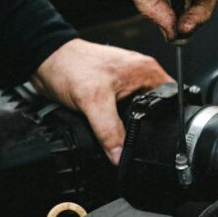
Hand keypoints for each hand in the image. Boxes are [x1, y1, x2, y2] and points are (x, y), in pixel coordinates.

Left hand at [32, 39, 170, 164]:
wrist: (45, 61)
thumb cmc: (70, 66)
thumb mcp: (93, 102)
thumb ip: (110, 131)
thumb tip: (120, 155)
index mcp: (147, 72)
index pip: (172, 100)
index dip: (170, 121)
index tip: (162, 138)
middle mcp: (141, 76)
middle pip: (157, 110)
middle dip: (149, 127)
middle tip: (139, 141)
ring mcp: (127, 84)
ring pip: (140, 112)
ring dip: (132, 125)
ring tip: (124, 136)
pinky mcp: (114, 92)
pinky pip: (124, 112)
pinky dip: (119, 123)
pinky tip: (112, 130)